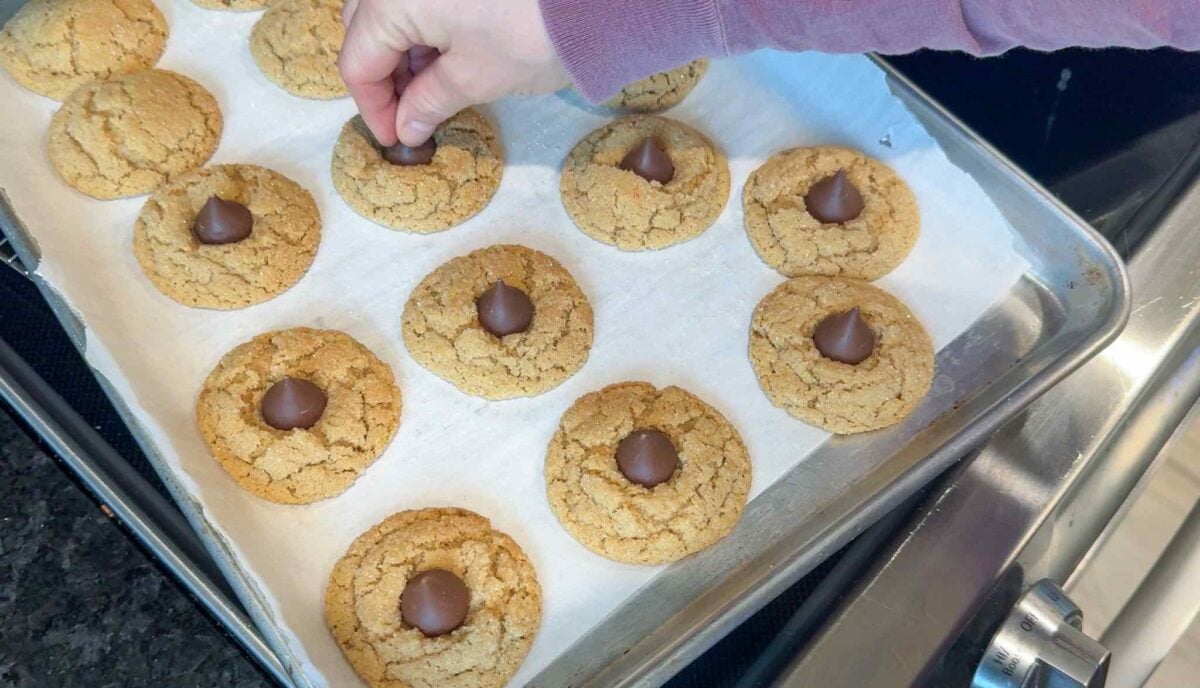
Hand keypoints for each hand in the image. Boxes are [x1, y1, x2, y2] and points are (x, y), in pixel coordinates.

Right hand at [339, 0, 569, 146]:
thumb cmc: (531, 34)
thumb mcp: (476, 78)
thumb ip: (429, 102)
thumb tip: (406, 127)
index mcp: (393, 1)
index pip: (358, 61)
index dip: (374, 107)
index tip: (397, 138)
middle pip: (366, 28)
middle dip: (384, 75)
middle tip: (412, 115)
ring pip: (392, 11)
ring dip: (405, 52)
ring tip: (435, 91)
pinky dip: (426, 29)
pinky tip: (450, 58)